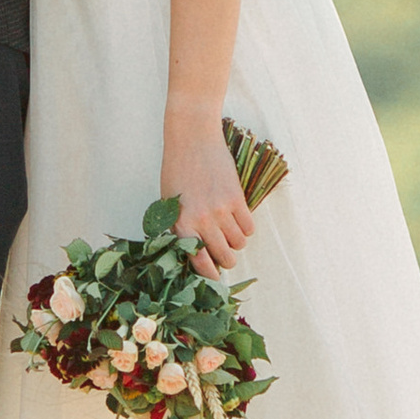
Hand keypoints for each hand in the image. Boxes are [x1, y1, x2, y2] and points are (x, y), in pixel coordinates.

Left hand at [163, 109, 252, 273]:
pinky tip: (237, 218)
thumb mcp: (170, 203)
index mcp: (181, 225)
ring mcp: (220, 210)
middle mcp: (201, 221)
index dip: (210, 275)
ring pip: (240, 244)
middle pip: (225, 257)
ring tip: (228, 229)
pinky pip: (249, 228)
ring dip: (236, 242)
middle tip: (223, 250)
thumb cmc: (177, 171)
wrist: (192, 138)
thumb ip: (181, 229)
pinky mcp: (236, 198)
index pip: (199, 263)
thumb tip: (196, 255)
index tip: (215, 279)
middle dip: (226, 259)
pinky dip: (246, 228)